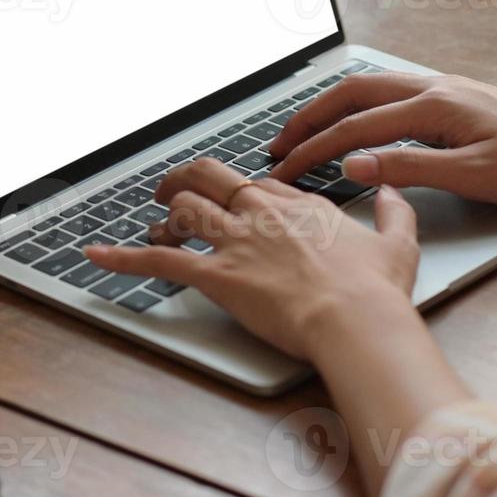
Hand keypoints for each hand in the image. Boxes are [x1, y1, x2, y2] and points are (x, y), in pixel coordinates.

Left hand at [84, 159, 419, 360]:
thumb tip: (392, 190)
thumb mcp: (399, 242)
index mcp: (301, 206)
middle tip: (174, 188)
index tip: (234, 197)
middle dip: (187, 179)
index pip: (259, 184)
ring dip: (164, 213)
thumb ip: (395, 212)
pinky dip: (123, 257)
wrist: (356, 320)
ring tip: (153, 220)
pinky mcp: (216, 275)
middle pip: (212, 177)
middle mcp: (263, 214)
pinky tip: (97, 254)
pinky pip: (159, 260)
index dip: (239, 190)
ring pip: (185, 209)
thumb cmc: (376, 291)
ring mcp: (237, 241)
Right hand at [268, 72, 496, 205]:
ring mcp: (443, 88)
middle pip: (349, 93)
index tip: (283, 171)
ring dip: (330, 108)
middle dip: (307, 118)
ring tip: (302, 132)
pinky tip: (353, 121)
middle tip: (276, 146)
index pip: (353, 128)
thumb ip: (408, 169)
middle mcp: (431, 87)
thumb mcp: (473, 177)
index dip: (313, 151)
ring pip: (368, 88)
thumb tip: (351, 166)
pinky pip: (388, 93)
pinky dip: (356, 105)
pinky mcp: (453, 97)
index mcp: (432, 105)